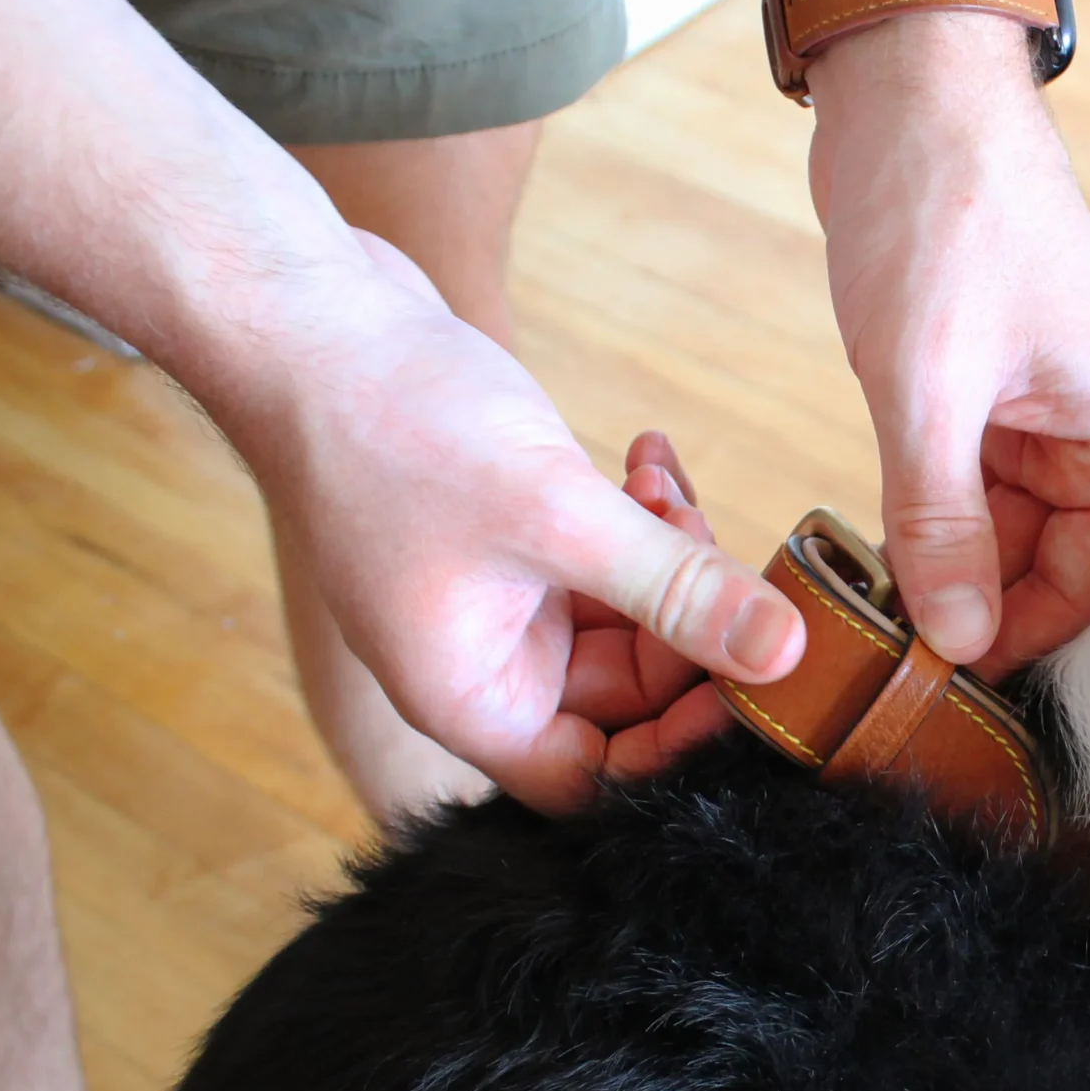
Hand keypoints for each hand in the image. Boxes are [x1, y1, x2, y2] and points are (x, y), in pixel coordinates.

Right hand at [236, 234, 802, 810]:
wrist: (303, 314)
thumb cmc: (393, 424)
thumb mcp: (559, 517)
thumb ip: (677, 593)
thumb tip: (786, 654)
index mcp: (471, 698)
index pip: (599, 776)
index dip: (681, 744)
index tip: (752, 678)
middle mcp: (479, 663)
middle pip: (627, 697)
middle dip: (691, 630)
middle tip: (726, 559)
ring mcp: (492, 598)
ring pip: (625, 618)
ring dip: (670, 558)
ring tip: (667, 487)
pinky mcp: (507, 537)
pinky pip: (600, 557)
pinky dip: (636, 515)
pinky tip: (648, 454)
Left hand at [806, 14, 1089, 679]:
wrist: (912, 89)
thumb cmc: (943, 216)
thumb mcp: (929, 391)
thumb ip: (944, 525)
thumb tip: (954, 642)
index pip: (1082, 585)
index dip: (1003, 641)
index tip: (921, 685)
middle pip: (1043, 564)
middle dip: (965, 606)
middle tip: (874, 655)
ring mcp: (1055, 407)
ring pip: (999, 527)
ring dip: (937, 560)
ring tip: (861, 604)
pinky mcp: (1001, 386)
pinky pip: (970, 480)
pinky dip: (925, 510)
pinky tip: (869, 541)